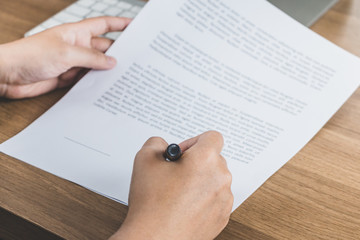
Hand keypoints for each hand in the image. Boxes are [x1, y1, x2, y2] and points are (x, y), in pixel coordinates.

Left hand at [0, 17, 130, 98]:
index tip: (134, 26)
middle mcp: (77, 47)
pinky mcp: (68, 77)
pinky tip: (107, 88)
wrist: (9, 75)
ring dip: (108, 71)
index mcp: (77, 33)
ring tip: (125, 76)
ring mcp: (73, 63)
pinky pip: (87, 80)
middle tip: (136, 60)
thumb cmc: (31, 55)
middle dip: (118, 52)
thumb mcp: (66, 53)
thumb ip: (91, 58)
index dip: (119, 24)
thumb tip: (112, 62)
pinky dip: (96, 83)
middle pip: (103, 48)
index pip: (103, 25)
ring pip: (97, 66)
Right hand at [110, 131, 232, 239]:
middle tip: (176, 173)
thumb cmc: (152, 204)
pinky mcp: (222, 217)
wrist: (155, 239)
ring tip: (177, 193)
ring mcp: (224, 199)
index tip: (182, 153)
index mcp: (206, 159)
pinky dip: (203, 199)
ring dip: (200, 181)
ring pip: (215, 180)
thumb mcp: (144, 160)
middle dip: (195, 162)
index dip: (194, 141)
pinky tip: (183, 206)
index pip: (212, 137)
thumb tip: (163, 146)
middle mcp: (220, 178)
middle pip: (214, 159)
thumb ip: (156, 143)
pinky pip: (216, 199)